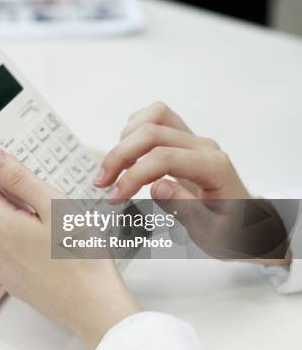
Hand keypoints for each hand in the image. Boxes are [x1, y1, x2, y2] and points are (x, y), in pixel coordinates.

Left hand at [0, 148, 140, 349]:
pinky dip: (28, 240)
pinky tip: (54, 246)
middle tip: (52, 198)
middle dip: (19, 194)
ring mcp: (0, 265)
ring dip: (25, 218)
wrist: (95, 308)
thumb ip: (19, 178)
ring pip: (6, 225)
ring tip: (59, 226)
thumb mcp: (53, 206)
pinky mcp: (12, 279)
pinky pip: (13, 248)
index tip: (13, 158)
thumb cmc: (81, 258)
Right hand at [94, 102, 290, 265]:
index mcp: (214, 168)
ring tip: (115, 170)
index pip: (163, 158)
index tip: (114, 197)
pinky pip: (157, 117)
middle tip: (102, 183)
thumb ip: (185, 209)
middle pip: (152, 132)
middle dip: (120, 156)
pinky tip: (128, 157)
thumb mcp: (210, 233)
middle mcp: (204, 147)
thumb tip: (157, 187)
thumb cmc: (230, 233)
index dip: (132, 176)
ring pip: (154, 116)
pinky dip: (135, 131)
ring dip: (126, 140)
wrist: (247, 226)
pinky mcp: (184, 139)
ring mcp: (194, 140)